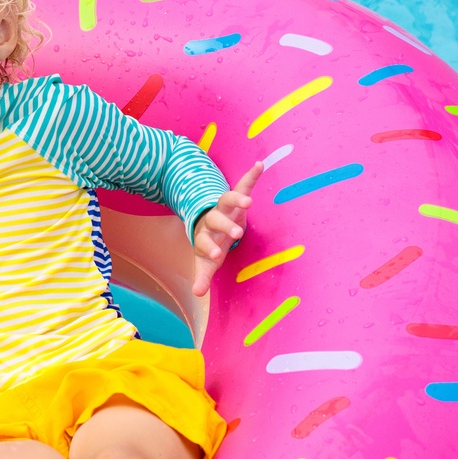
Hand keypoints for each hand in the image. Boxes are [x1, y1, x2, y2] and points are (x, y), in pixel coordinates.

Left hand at [191, 162, 261, 296]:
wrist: (209, 223)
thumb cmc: (211, 244)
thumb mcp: (206, 261)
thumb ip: (202, 276)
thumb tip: (197, 294)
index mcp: (204, 236)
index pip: (203, 242)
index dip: (208, 248)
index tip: (214, 255)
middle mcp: (213, 219)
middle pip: (216, 220)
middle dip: (225, 226)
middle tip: (237, 234)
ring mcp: (224, 207)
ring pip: (228, 199)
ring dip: (237, 199)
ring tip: (248, 202)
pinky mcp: (236, 198)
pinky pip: (244, 184)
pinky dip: (251, 175)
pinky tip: (260, 164)